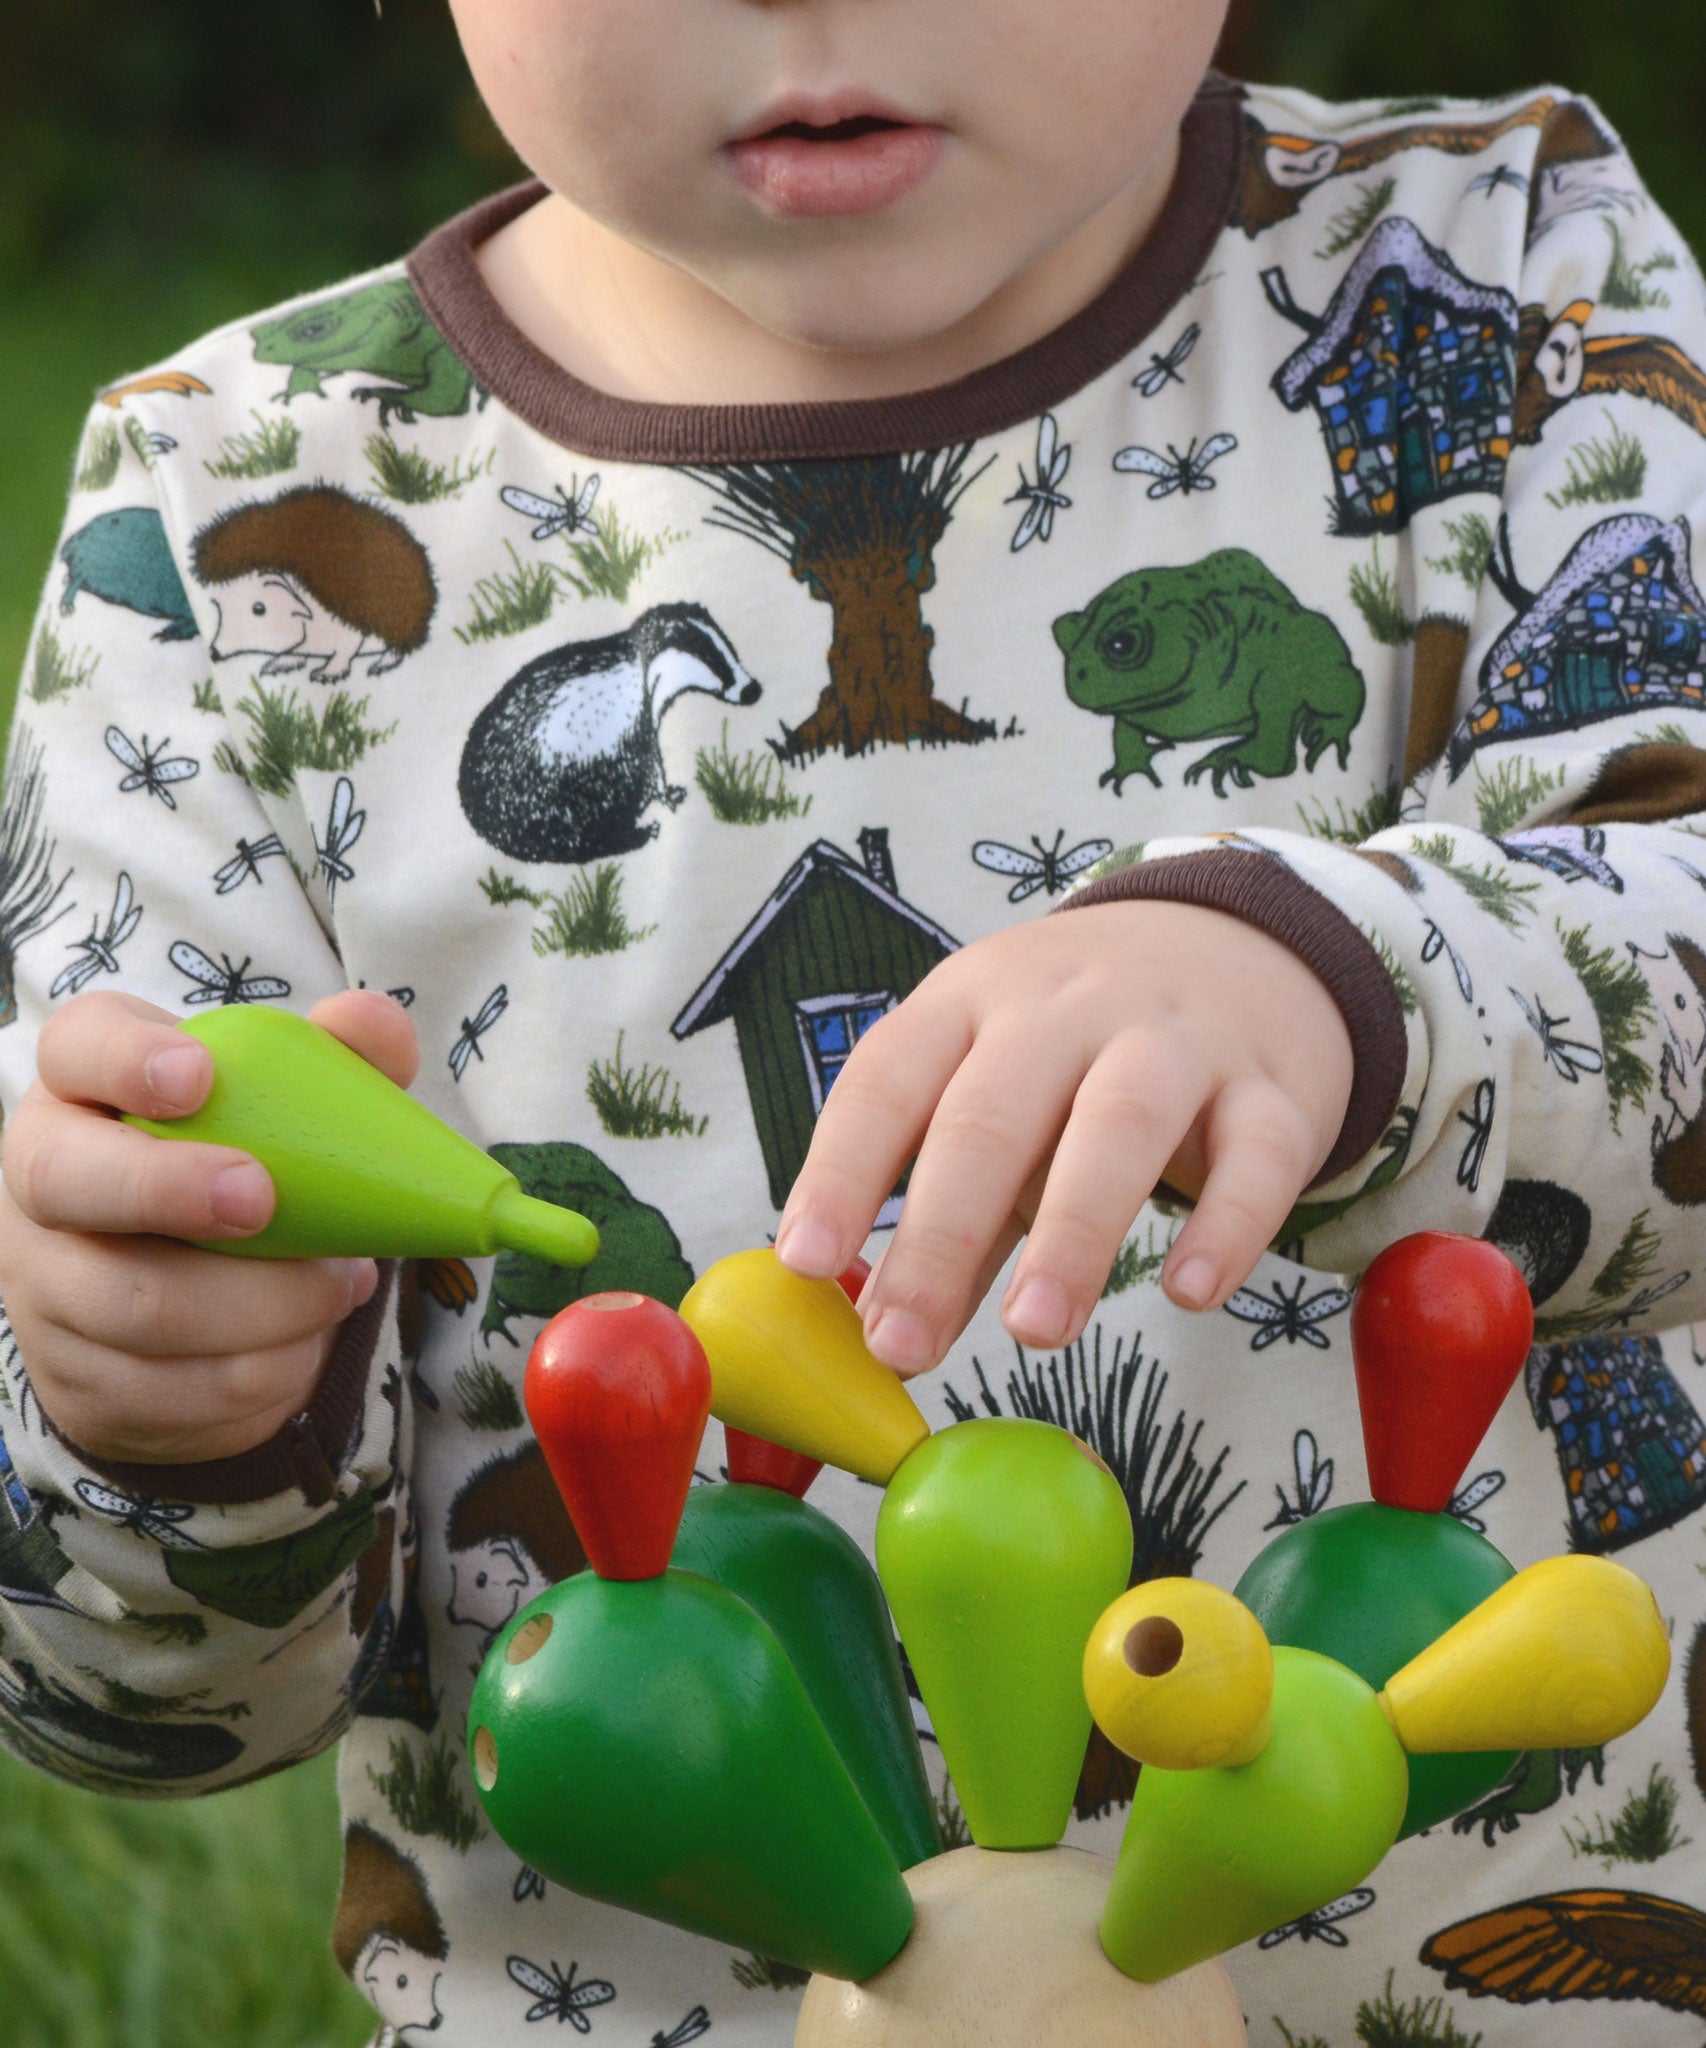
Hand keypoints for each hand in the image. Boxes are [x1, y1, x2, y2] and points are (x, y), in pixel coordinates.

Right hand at [0, 987, 418, 1463]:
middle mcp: (41, 1179)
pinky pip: (168, 1390)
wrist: (201, 1302)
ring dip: (260, 1305)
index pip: (79, 1046)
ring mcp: (47, 1286)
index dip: (127, 1059)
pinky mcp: (76, 1380)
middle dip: (164, 1189)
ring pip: (133, 1304)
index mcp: (88, 1087)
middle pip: (66, 1179)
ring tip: (342, 1283)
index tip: (198, 1076)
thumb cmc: (249, 1166)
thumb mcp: (291, 1104)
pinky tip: (305, 1347)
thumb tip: (368, 1024)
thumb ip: (340, 1056)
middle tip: (260, 1200)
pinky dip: (259, 1374)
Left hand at [773, 900, 1353, 1373]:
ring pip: (1122, 1120)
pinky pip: (1258, 1153)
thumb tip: (884, 1332)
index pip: (889, 1077)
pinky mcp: (1274, 1089)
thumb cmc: (1081, 1050)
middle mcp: (1067, 1007)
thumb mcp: (998, 1101)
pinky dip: (1226, 1225)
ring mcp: (1178, 1039)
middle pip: (993, 1111)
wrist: (1241, 945)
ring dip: (1073, 1230)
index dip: (842, 1170)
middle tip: (902, 1344)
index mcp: (971, 1000)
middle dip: (940, 1233)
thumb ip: (948, 1217)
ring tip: (1032, 1332)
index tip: (806, 1262)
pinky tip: (1190, 1293)